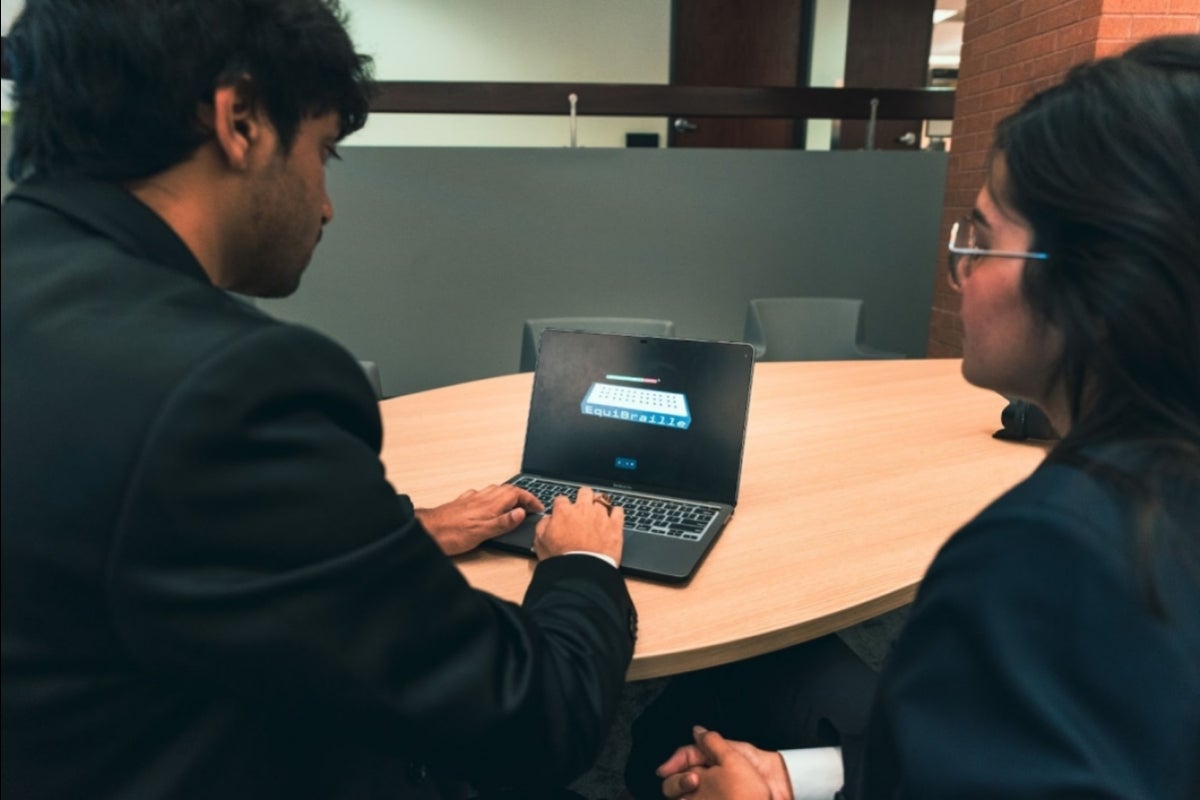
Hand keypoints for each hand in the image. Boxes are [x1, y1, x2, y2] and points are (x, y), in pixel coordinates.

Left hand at [416, 484, 543, 555]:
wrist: (427, 531)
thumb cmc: (451, 534)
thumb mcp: (482, 533)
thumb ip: (503, 522)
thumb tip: (521, 513)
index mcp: (490, 504)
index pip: (516, 494)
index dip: (530, 499)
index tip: (538, 507)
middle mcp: (481, 498)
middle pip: (507, 489)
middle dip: (521, 495)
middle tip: (530, 505)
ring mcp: (471, 499)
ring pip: (494, 490)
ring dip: (507, 494)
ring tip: (514, 503)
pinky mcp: (462, 503)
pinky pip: (482, 494)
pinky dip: (492, 497)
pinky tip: (488, 503)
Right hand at [533, 486, 623, 564]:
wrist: (582, 572)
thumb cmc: (561, 559)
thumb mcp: (540, 543)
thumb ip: (542, 525)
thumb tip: (547, 520)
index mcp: (564, 512)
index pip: (561, 499)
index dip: (562, 506)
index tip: (563, 512)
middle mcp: (583, 509)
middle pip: (585, 492)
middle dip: (583, 497)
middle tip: (583, 507)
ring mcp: (600, 516)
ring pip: (602, 499)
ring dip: (599, 505)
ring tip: (598, 513)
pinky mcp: (615, 525)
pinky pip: (619, 510)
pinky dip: (616, 512)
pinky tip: (614, 517)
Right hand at [658, 726, 791, 799]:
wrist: (780, 787)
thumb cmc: (761, 768)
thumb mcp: (737, 751)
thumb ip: (713, 742)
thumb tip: (695, 730)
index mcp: (711, 760)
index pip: (686, 758)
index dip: (674, 762)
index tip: (665, 770)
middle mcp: (709, 778)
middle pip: (681, 778)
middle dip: (678, 779)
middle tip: (691, 781)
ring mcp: (711, 794)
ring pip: (686, 795)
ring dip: (683, 793)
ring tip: (694, 790)